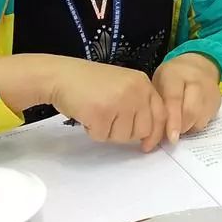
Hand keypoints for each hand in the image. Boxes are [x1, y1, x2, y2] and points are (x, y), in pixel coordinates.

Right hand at [47, 59, 166, 149]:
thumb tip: (149, 135)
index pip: (160, 114)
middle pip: (142, 130)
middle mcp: (135, 91)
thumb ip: (138, 104)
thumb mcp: (122, 86)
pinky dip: (92, 131)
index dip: (155, 134)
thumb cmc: (88, 83)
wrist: (60, 75)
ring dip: (107, 132)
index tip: (148, 146)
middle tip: (108, 120)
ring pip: (123, 137)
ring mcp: (119, 101)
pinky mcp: (101, 113)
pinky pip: (102, 136)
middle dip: (125, 133)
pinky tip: (86, 115)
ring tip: (96, 113)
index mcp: (143, 83)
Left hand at [152, 53, 221, 142]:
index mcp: (175, 74)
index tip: (170, 138)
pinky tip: (188, 121)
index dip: (172, 120)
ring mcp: (210, 91)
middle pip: (191, 111)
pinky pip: (207, 121)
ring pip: (200, 119)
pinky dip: (196, 125)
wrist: (197, 66)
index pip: (175, 99)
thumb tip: (156, 131)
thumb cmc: (171, 78)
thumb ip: (158, 104)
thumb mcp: (158, 84)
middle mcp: (197, 81)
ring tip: (178, 124)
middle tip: (171, 134)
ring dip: (188, 128)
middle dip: (180, 127)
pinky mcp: (217, 101)